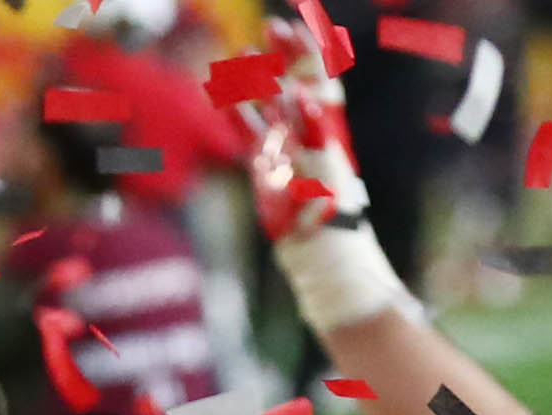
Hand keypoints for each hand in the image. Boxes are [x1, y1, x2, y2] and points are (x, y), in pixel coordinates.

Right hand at [240, 37, 366, 246]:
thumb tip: (301, 91)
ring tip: (243, 54)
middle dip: (283, 54)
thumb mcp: (323, 162)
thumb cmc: (329, 208)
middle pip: (294, 81)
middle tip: (270, 29)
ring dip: (256, 78)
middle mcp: (305, 130)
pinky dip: (237, 114)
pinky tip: (222, 98)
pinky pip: (249, 133)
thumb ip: (312, 127)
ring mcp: (284, 146)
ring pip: (268, 103)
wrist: (319, 249)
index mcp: (325, 123)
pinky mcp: (266, 167)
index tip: (288, 27)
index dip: (304, 49)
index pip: (316, 75)